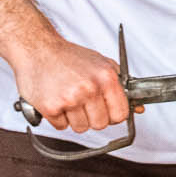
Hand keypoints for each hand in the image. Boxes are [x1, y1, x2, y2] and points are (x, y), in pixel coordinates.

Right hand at [9, 35, 135, 133]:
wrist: (37, 48)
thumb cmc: (68, 57)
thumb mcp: (100, 64)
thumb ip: (121, 85)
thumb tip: (138, 108)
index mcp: (105, 77)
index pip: (120, 114)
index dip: (113, 115)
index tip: (105, 109)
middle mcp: (89, 88)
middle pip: (101, 124)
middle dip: (92, 117)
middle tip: (82, 101)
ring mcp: (69, 99)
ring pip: (81, 128)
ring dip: (74, 118)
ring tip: (67, 97)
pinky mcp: (50, 107)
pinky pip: (61, 127)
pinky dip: (57, 117)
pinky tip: (55, 99)